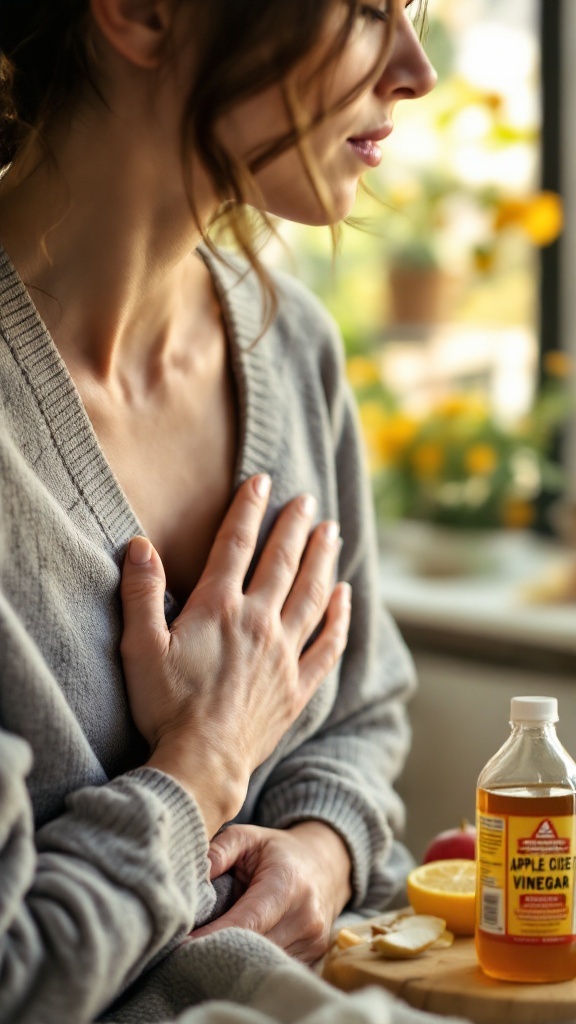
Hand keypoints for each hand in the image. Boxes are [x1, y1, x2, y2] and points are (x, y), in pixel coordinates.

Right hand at [119, 475, 351, 837]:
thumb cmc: (165, 707)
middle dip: (295, 527)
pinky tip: (345, 597)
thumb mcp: (140, 647)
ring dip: (323, 560)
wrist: (201, 764)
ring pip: (312, 595)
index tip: (262, 481)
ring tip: (332, 532)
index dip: (249, 509)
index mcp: (219, 609)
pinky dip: (338, 618)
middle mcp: (258, 623)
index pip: (236, 545)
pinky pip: (327, 645)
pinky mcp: (297, 686)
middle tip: (308, 500)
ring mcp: (283, 654)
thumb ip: (141, 593)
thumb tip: (139, 544)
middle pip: (283, 563)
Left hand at [191, 822, 352, 963]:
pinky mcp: (314, 957)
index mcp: (287, 884)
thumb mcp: (249, 837)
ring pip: (264, 964)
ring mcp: (313, 942)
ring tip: (205, 954)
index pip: (246, 922)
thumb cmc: (278, 852)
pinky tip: (232, 958)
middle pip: (254, 948)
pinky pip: (275, 969)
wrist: (326, 865)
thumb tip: (195, 876)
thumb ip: (220, 850)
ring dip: (234, 962)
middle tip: (184, 953)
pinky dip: (253, 967)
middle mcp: (305, 917)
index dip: (213, 936)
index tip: (182, 945)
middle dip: (218, 951)